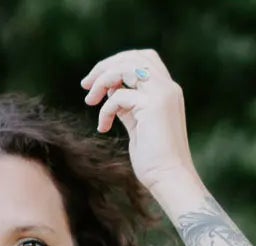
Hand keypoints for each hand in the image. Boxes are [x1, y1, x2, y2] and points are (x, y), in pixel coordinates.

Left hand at [80, 49, 196, 197]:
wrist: (169, 179)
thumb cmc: (154, 161)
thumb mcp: (138, 126)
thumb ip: (128, 106)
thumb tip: (111, 92)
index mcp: (167, 90)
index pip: (143, 59)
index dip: (119, 63)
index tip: (97, 81)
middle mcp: (167, 87)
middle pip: (133, 57)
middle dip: (105, 66)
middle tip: (85, 85)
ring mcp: (162, 94)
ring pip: (126, 68)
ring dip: (102, 80)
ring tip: (89, 100)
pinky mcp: (153, 106)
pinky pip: (119, 96)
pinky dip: (106, 109)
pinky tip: (103, 127)